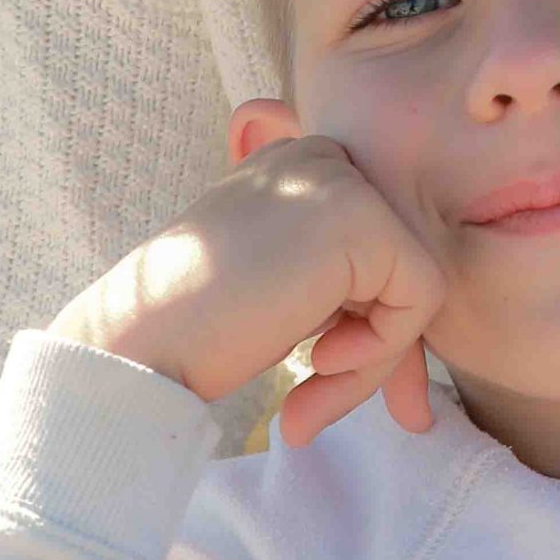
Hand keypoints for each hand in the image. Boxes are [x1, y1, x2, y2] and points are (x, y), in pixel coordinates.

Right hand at [49, 135, 443, 441]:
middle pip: (400, 262)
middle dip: (377, 348)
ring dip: (371, 361)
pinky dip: (380, 353)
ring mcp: (343, 180)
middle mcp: (323, 155)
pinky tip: (315, 364)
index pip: (375, 248)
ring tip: (308, 393)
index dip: (363, 326)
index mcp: (298, 166)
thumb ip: (346, 302)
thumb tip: (420, 400)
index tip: (319, 377)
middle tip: (316, 404)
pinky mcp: (361, 219)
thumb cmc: (198, 330)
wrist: (138, 341)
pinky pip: (421, 298)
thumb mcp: (286, 296)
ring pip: (417, 282)